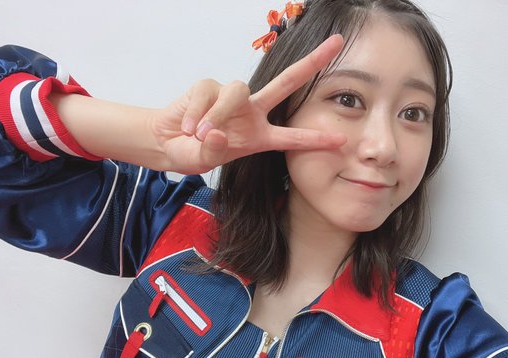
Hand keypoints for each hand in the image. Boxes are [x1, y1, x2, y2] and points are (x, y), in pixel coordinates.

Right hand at [151, 34, 346, 173]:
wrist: (165, 141)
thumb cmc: (191, 153)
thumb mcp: (203, 162)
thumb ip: (212, 152)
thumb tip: (217, 132)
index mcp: (259, 136)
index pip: (292, 137)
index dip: (316, 139)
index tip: (341, 140)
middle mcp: (252, 112)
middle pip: (286, 82)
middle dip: (312, 62)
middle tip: (337, 44)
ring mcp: (232, 97)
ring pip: (238, 92)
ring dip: (218, 114)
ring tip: (199, 135)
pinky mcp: (209, 86)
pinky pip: (208, 94)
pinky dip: (196, 112)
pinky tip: (188, 127)